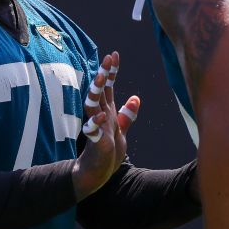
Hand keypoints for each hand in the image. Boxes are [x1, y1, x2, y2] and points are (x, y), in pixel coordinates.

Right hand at [72, 52, 140, 199]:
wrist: (97, 174)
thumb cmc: (107, 153)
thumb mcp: (121, 131)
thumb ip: (127, 115)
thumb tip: (135, 98)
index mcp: (108, 112)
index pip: (108, 87)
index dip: (112, 72)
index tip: (114, 54)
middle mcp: (101, 117)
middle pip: (100, 91)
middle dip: (103, 74)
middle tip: (107, 58)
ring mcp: (97, 128)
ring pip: (92, 105)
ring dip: (95, 91)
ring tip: (100, 77)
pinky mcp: (95, 142)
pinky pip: (92, 130)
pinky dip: (96, 123)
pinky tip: (102, 115)